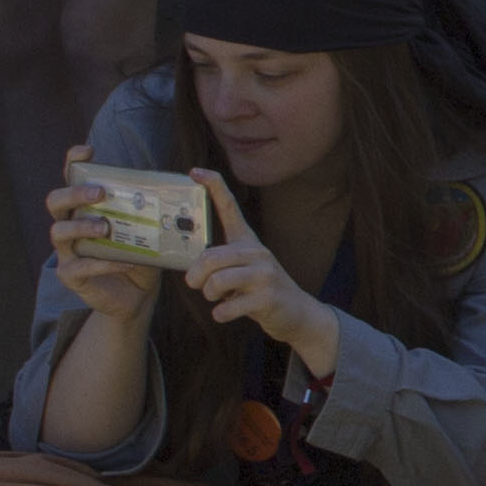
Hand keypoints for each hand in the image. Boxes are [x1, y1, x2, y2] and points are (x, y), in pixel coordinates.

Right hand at [43, 155, 161, 322]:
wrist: (136, 294)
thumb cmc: (139, 254)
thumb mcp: (147, 230)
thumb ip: (152, 212)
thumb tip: (179, 192)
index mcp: (85, 207)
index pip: (71, 177)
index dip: (74, 161)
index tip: (88, 151)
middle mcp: (69, 224)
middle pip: (56, 201)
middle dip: (75, 193)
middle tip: (100, 192)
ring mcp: (66, 250)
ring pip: (59, 232)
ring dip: (83, 226)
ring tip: (106, 228)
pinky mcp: (70, 275)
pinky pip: (80, 266)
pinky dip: (104, 263)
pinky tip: (127, 261)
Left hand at [178, 172, 339, 373]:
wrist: (296, 312)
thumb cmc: (259, 289)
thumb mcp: (243, 267)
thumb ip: (220, 260)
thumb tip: (189, 267)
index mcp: (247, 241)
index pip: (229, 206)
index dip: (212, 186)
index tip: (195, 172)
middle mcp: (257, 252)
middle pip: (211, 257)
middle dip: (196, 276)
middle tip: (196, 285)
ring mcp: (265, 274)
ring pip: (217, 281)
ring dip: (209, 295)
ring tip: (216, 299)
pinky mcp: (268, 298)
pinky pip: (229, 306)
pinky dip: (221, 313)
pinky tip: (225, 313)